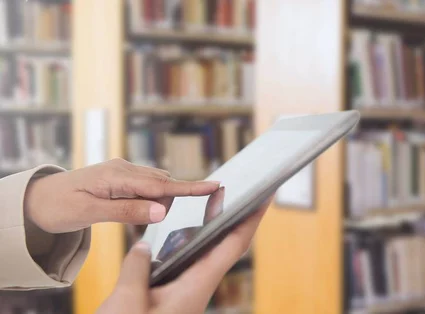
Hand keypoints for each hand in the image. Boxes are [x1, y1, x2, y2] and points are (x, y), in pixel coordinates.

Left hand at [24, 158, 219, 232]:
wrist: (37, 200)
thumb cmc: (59, 206)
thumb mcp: (90, 212)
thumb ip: (127, 211)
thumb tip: (161, 211)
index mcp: (117, 175)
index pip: (160, 184)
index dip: (189, 187)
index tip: (214, 186)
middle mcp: (123, 169)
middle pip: (162, 185)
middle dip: (166, 202)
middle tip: (144, 221)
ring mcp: (123, 172)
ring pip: (156, 185)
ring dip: (156, 202)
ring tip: (130, 215)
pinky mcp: (121, 178)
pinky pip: (146, 187)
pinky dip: (148, 199)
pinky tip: (136, 209)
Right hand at [96, 198, 270, 313]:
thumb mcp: (126, 302)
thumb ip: (137, 268)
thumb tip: (144, 246)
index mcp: (197, 287)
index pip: (234, 245)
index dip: (251, 219)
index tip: (265, 197)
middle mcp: (198, 288)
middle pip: (226, 246)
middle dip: (237, 217)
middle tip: (241, 189)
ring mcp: (187, 294)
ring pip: (206, 255)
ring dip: (212, 228)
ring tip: (214, 202)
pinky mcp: (173, 299)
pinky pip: (186, 265)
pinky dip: (186, 245)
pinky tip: (176, 234)